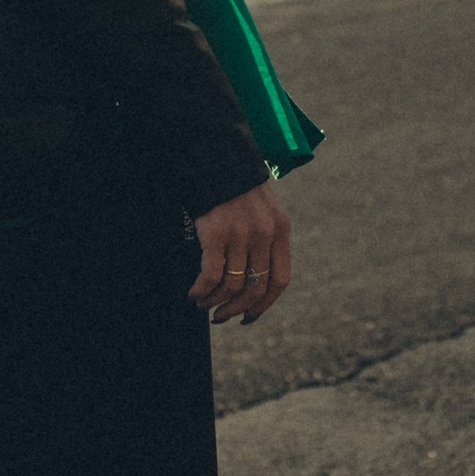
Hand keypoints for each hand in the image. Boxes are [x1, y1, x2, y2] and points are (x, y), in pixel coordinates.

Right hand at [190, 182, 293, 320]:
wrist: (216, 158)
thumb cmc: (237, 188)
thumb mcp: (264, 211)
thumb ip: (266, 240)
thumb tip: (252, 281)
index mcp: (280, 230)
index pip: (280, 280)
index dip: (264, 305)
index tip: (249, 317)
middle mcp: (264, 235)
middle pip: (255, 288)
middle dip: (236, 309)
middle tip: (221, 316)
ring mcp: (241, 235)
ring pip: (232, 286)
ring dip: (215, 301)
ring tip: (203, 303)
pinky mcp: (216, 233)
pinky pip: (211, 276)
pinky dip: (201, 290)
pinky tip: (193, 293)